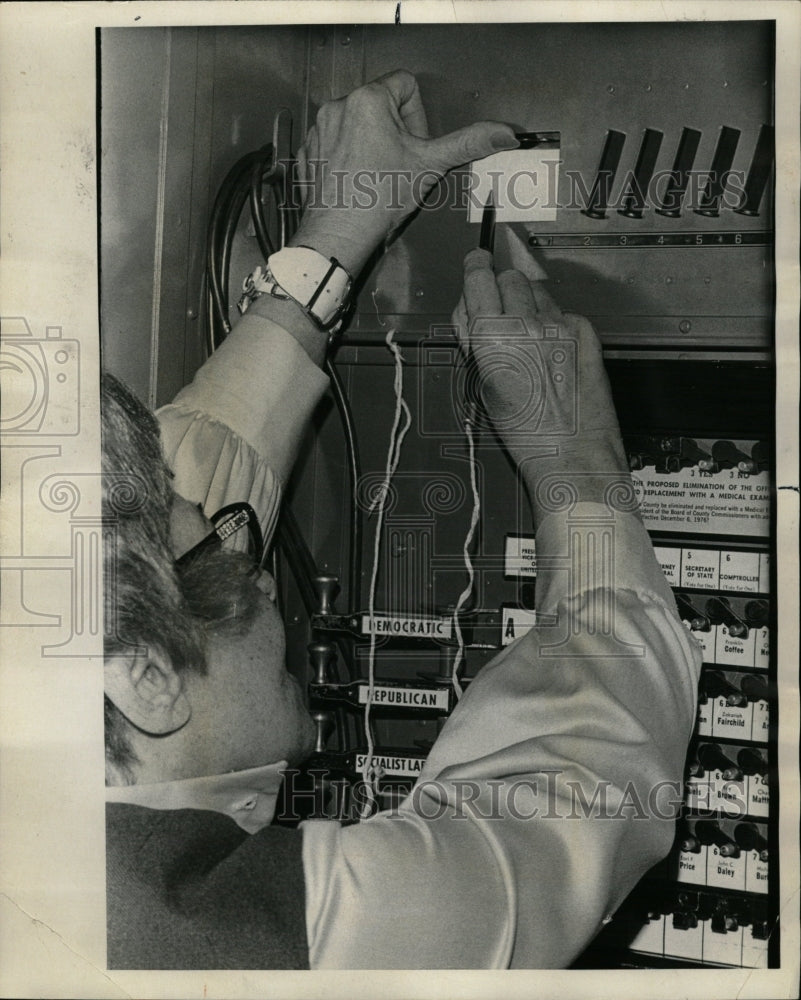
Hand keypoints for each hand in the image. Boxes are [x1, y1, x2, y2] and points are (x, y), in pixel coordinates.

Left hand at [289, 70, 517, 275]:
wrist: (339, 236)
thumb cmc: (376, 202)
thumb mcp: (430, 166)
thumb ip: (467, 144)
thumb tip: (501, 134)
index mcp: (368, 100)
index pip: (406, 85)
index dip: (418, 116)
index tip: (413, 145)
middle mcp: (338, 107)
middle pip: (381, 106)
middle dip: (395, 132)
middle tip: (396, 164)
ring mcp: (320, 130)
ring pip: (358, 125)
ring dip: (371, 144)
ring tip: (375, 175)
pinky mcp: (308, 152)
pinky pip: (335, 144)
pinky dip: (348, 159)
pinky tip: (357, 181)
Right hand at [452, 249, 631, 520]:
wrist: (573, 454)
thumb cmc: (526, 433)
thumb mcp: (483, 387)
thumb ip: (474, 341)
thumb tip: (471, 311)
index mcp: (492, 336)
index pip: (478, 276)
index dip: (475, 267)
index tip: (476, 262)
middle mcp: (526, 323)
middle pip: (509, 277)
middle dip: (501, 286)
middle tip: (500, 309)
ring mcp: (560, 325)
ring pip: (537, 289)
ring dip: (527, 300)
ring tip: (526, 331)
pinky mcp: (585, 332)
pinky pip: (563, 311)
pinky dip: (554, 321)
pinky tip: (552, 347)